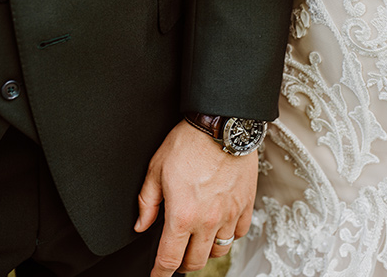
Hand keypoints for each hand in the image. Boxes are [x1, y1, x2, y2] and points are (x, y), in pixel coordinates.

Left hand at [134, 120, 257, 275]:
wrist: (222, 124)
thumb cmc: (189, 142)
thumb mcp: (157, 168)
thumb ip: (148, 201)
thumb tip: (141, 225)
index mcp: (182, 215)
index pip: (169, 260)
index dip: (160, 274)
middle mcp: (207, 220)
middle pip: (195, 262)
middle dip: (182, 263)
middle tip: (175, 255)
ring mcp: (229, 214)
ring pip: (217, 251)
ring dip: (205, 250)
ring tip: (197, 239)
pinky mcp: (245, 205)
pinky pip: (238, 234)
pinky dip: (228, 235)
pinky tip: (219, 224)